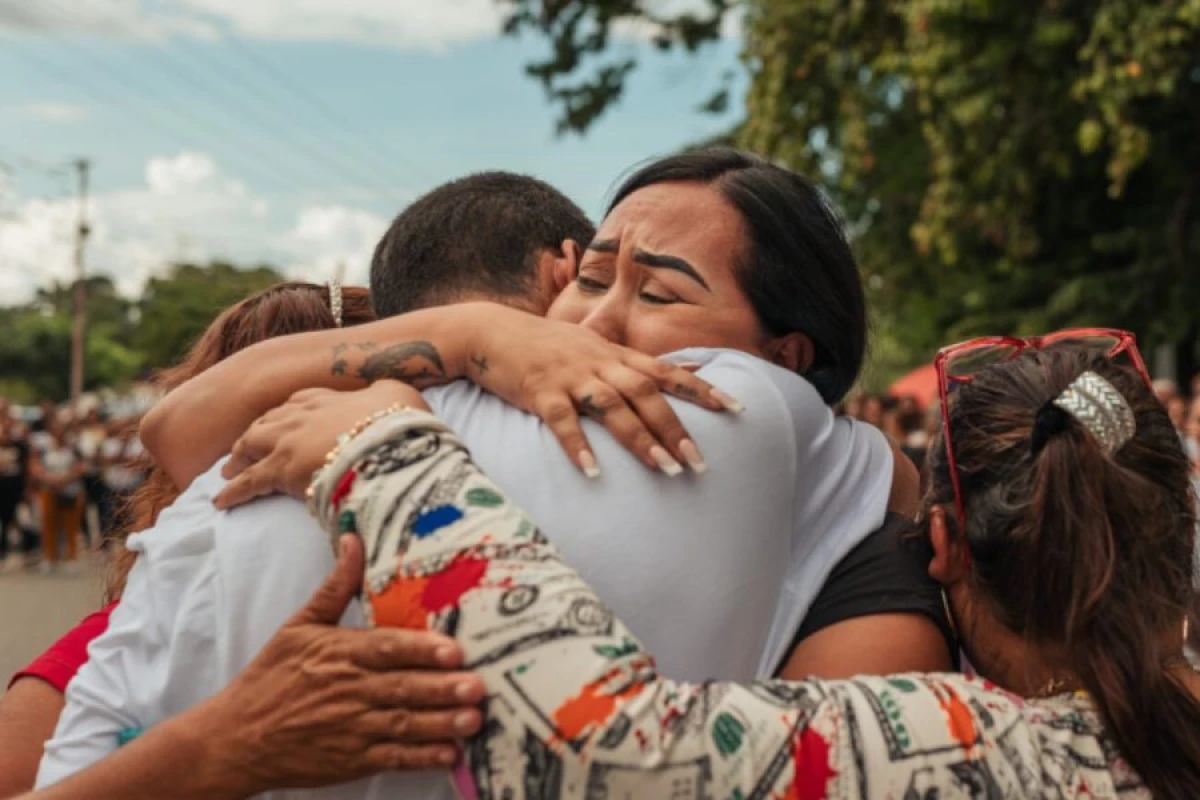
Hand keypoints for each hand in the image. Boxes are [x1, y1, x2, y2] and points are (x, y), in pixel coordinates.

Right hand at [185, 534, 483, 795]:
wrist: (235, 738)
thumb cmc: (270, 677)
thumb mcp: (299, 626)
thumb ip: (335, 586)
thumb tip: (354, 539)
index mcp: (339, 654)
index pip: (385, 649)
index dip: (420, 649)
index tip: (453, 649)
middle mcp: (349, 691)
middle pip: (401, 687)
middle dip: (441, 688)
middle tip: (477, 686)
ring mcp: (351, 729)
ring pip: (404, 724)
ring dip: (441, 723)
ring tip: (474, 719)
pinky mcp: (351, 760)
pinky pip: (393, 759)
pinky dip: (422, 757)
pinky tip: (450, 753)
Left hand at [214, 381, 423, 508]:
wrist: (389, 438)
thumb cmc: (399, 418)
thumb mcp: (397, 393)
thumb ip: (384, 393)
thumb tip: (384, 394)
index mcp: (326, 397)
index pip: (298, 402)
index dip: (287, 414)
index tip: (280, 422)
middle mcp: (300, 415)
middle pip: (267, 422)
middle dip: (254, 435)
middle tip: (245, 449)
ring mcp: (287, 441)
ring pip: (250, 446)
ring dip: (238, 458)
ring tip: (228, 471)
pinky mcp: (280, 471)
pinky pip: (248, 482)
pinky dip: (232, 492)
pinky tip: (220, 501)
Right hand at [460, 303, 741, 475]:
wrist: (490, 331)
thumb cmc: (545, 345)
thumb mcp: (591, 346)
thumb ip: (627, 364)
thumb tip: (671, 374)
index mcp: (614, 354)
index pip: (667, 371)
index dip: (703, 389)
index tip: (737, 408)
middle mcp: (599, 362)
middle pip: (646, 394)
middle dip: (676, 428)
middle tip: (699, 462)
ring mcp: (570, 376)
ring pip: (613, 406)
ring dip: (641, 440)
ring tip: (666, 470)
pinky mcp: (539, 391)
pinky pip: (561, 421)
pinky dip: (578, 445)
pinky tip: (592, 472)